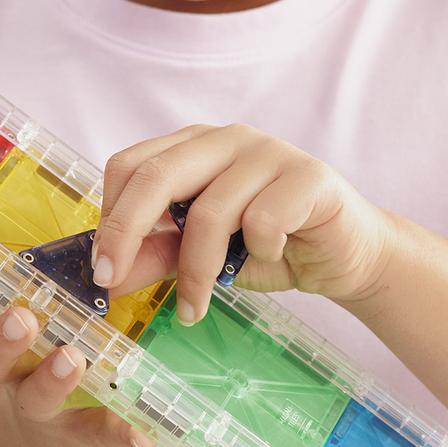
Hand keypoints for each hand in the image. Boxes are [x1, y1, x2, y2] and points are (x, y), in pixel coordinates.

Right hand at [0, 257, 155, 446]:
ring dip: (52, 379)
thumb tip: (69, 213)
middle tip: (21, 318)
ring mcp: (48, 406)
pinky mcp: (87, 433)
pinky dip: (121, 431)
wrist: (64, 443)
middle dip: (2, 338)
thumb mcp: (54, 313)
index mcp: (7, 333)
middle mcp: (17, 372)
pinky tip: (142, 432)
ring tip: (75, 361)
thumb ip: (59, 274)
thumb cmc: (62, 355)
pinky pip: (102, 432)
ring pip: (37, 397)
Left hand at [91, 124, 393, 322]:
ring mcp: (269, 152)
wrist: (346, 258)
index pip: (131, 166)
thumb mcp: (201, 258)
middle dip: (127, 233)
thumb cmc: (270, 249)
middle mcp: (227, 139)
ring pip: (210, 211)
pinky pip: (263, 219)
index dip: (110, 217)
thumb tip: (108, 275)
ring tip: (195, 306)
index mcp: (194, 148)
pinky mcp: (309, 175)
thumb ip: (156, 257)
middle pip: (158, 176)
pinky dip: (258, 252)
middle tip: (113, 281)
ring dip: (196, 271)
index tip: (101, 268)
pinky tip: (270, 261)